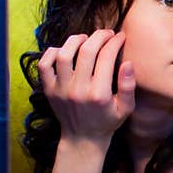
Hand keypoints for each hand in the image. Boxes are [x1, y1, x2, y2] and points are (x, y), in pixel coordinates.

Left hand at [38, 29, 135, 145]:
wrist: (82, 139)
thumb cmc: (107, 122)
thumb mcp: (126, 108)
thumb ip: (128, 86)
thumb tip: (128, 63)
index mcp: (98, 94)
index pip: (106, 57)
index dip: (115, 42)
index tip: (120, 37)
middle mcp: (78, 89)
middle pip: (86, 51)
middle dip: (99, 36)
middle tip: (107, 33)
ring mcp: (60, 89)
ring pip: (64, 54)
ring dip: (76, 40)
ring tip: (86, 38)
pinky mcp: (49, 90)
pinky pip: (44, 64)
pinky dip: (53, 52)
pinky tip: (65, 50)